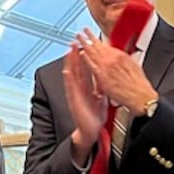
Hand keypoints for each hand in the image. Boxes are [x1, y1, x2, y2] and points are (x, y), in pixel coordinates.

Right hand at [62, 44, 106, 163]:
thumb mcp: (101, 98)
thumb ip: (102, 87)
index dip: (87, 57)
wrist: (91, 131)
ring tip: (69, 51)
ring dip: (71, 63)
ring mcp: (75, 93)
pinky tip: (67, 71)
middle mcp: (80, 88)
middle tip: (75, 41)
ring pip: (72, 75)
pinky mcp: (73, 100)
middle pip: (78, 68)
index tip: (87, 45)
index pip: (87, 69)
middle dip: (77, 55)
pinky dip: (68, 79)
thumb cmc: (95, 116)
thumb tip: (106, 79)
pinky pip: (70, 88)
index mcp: (88, 87)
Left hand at [75, 29, 156, 112]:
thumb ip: (124, 59)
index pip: (106, 44)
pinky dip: (86, 58)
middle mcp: (113, 59)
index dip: (97, 38)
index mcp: (121, 56)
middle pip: (98, 45)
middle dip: (89, 37)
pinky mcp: (102, 77)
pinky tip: (81, 53)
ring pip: (93, 52)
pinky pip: (92, 65)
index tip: (92, 34)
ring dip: (85, 43)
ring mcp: (107, 67)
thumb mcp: (134, 66)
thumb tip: (121, 56)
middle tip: (82, 31)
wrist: (140, 96)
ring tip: (79, 37)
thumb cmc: (139, 85)